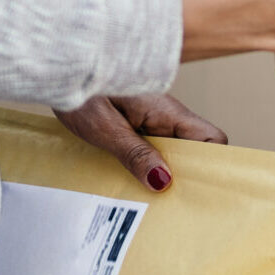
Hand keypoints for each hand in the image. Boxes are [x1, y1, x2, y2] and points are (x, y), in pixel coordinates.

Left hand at [54, 92, 227, 190]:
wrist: (62, 69)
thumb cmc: (80, 91)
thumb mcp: (105, 128)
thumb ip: (135, 154)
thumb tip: (163, 182)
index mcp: (168, 111)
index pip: (212, 137)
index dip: (211, 164)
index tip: (197, 191)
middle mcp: (166, 115)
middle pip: (194, 150)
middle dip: (184, 177)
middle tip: (166, 205)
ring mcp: (152, 119)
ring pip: (172, 151)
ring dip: (161, 174)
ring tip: (145, 200)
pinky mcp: (137, 123)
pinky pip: (152, 148)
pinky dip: (146, 166)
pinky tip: (128, 182)